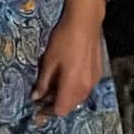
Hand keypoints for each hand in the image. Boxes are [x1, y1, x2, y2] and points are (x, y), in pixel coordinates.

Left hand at [34, 0, 104, 118]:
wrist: (85, 22)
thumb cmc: (63, 40)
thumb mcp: (48, 61)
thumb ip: (43, 82)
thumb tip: (36, 97)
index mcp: (73, 85)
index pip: (61, 110)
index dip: (48, 112)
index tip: (37, 109)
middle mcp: (86, 87)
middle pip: (71, 106)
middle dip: (56, 104)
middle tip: (41, 97)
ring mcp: (94, 80)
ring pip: (78, 98)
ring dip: (65, 97)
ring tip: (51, 86)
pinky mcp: (97, 73)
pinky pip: (84, 88)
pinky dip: (73, 89)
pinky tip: (64, 78)